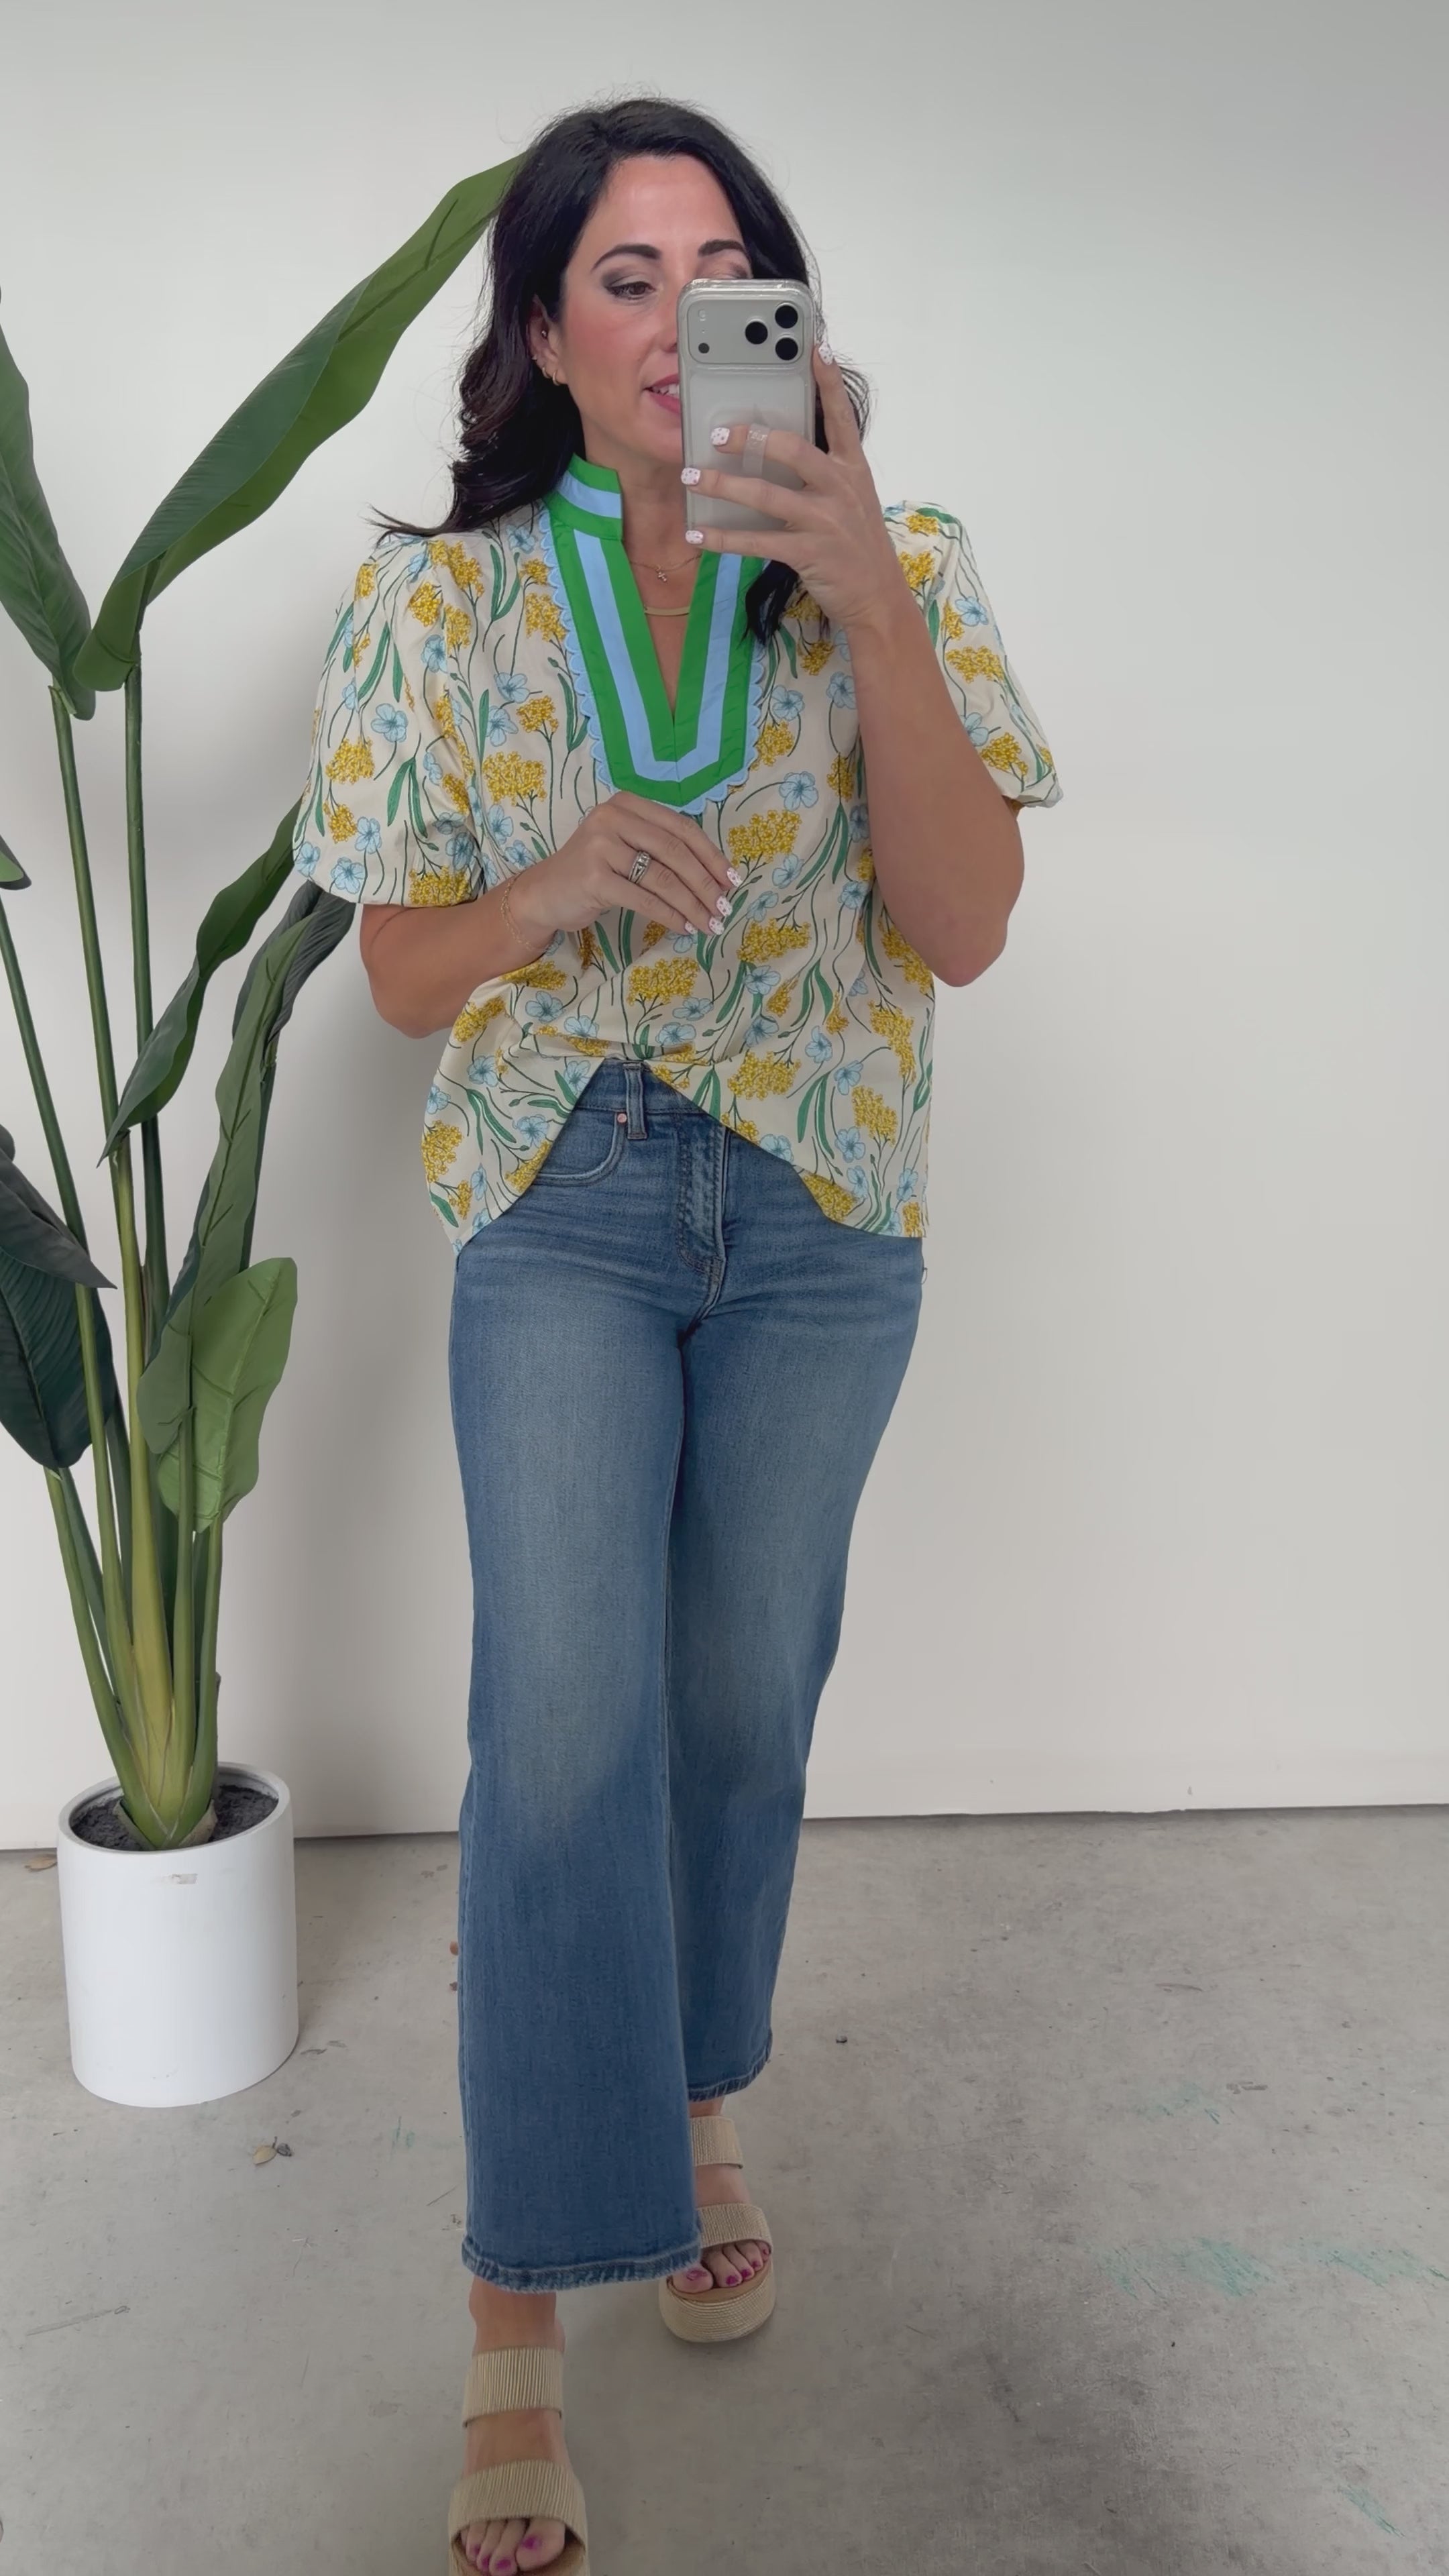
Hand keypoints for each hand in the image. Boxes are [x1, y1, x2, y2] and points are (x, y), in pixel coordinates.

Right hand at [506, 791, 742, 943]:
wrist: (545, 894)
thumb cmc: (593, 872)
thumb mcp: (627, 848)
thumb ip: (661, 849)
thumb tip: (717, 876)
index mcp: (628, 805)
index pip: (681, 827)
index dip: (711, 855)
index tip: (732, 880)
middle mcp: (613, 818)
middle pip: (675, 851)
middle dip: (705, 883)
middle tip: (724, 907)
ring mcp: (601, 846)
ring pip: (662, 877)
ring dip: (692, 904)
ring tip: (709, 923)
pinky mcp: (594, 877)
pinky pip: (644, 898)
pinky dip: (669, 915)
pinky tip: (683, 927)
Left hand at [681, 344, 909, 631]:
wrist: (877, 598)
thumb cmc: (857, 546)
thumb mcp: (852, 500)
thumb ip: (824, 472)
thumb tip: (778, 449)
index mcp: (852, 469)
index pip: (841, 416)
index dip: (828, 381)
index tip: (815, 347)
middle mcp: (840, 488)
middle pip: (792, 450)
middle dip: (751, 439)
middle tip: (717, 434)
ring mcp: (824, 521)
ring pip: (765, 495)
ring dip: (723, 485)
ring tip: (692, 478)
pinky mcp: (808, 553)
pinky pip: (756, 541)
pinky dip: (723, 537)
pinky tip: (698, 534)